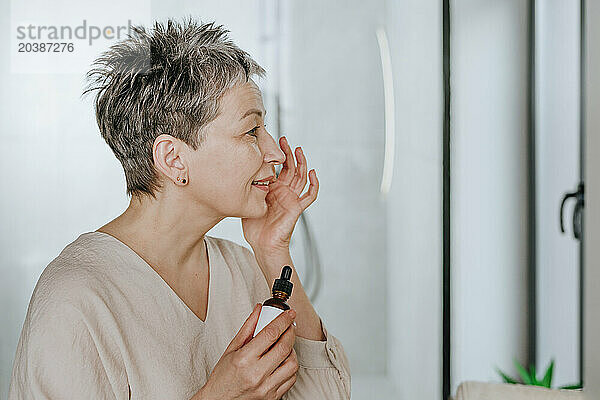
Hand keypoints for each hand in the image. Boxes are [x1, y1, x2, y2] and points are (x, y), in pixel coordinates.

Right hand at [198, 304, 298, 399]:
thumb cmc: (223, 377)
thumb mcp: (231, 349)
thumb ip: (248, 328)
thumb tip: (259, 310)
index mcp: (244, 359)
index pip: (270, 334)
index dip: (283, 320)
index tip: (289, 313)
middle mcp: (256, 374)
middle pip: (285, 347)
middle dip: (290, 332)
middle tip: (289, 326)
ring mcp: (266, 388)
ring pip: (292, 364)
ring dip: (292, 351)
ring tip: (284, 346)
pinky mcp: (273, 397)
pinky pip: (291, 379)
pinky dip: (290, 367)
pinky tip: (282, 362)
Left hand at [242, 136, 318, 252]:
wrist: (262, 244)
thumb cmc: (254, 228)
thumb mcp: (248, 202)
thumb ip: (249, 187)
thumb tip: (240, 171)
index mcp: (273, 189)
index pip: (278, 168)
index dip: (277, 155)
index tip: (272, 142)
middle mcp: (284, 192)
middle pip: (291, 168)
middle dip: (288, 153)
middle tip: (284, 140)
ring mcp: (292, 199)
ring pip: (301, 177)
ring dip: (301, 163)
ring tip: (298, 150)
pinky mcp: (297, 207)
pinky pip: (309, 195)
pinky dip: (313, 184)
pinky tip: (313, 172)